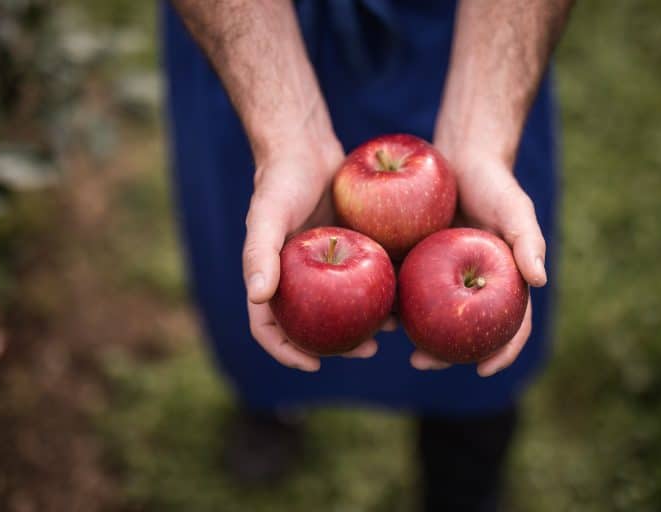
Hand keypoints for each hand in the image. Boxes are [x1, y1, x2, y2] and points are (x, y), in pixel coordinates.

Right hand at [242, 139, 391, 371]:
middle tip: (368, 351)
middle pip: (312, 325)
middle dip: (337, 346)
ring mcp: (324, 267)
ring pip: (343, 307)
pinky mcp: (349, 250)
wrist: (307, 146)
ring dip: (364, 323)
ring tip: (393, 328)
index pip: (269, 326)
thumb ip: (259, 252)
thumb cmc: (281, 179)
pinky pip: (363, 278)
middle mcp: (297, 278)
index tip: (314, 366)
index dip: (286, 352)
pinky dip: (379, 292)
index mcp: (272, 277)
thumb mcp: (268, 214)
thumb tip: (257, 297)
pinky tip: (403, 296)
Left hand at [410, 153, 546, 375]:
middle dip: (442, 355)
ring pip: (428, 315)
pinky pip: (403, 286)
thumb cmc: (494, 183)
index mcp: (502, 284)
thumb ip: (529, 241)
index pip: (510, 326)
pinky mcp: (414, 261)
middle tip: (420, 362)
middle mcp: (471, 287)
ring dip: (410, 332)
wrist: (459, 156)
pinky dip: (391, 299)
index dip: (501, 352)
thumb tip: (540, 282)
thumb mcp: (515, 208)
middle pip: (461, 332)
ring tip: (389, 336)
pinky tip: (374, 305)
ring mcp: (441, 277)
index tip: (482, 370)